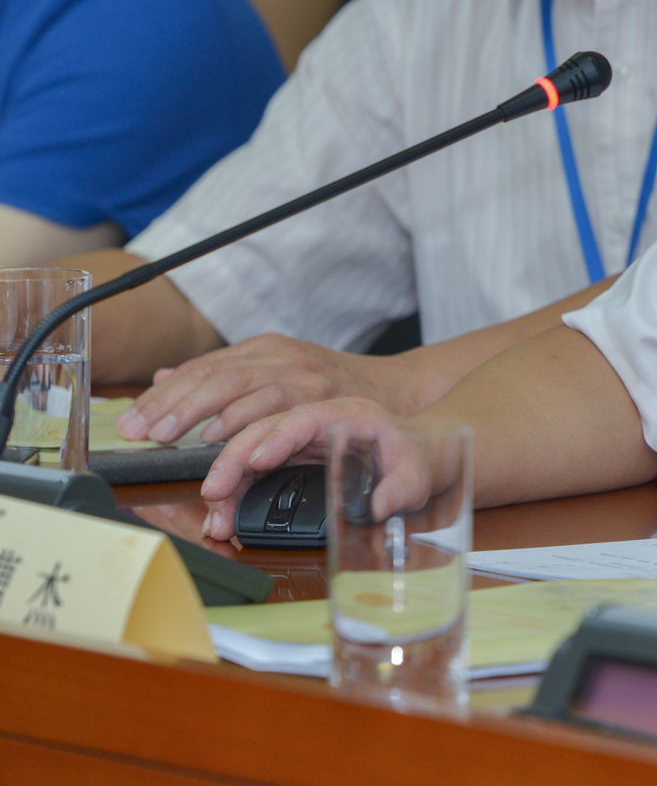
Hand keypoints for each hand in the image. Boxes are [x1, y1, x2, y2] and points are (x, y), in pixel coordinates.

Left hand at [115, 334, 383, 446]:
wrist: (398, 392)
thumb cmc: (334, 392)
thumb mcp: (276, 378)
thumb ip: (224, 380)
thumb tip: (164, 379)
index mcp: (262, 350)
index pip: (200, 368)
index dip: (161, 397)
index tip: (129, 423)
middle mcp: (277, 354)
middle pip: (211, 374)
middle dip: (169, 405)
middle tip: (139, 432)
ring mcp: (300, 369)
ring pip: (235, 384)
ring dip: (195, 411)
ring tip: (166, 435)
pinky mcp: (320, 389)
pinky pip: (272, 402)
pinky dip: (240, 418)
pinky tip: (215, 435)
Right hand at [198, 396, 439, 541]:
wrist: (418, 457)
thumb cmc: (418, 458)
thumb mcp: (419, 473)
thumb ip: (402, 488)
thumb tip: (380, 506)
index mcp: (346, 414)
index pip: (305, 418)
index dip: (278, 437)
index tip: (256, 460)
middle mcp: (314, 423)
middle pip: (264, 432)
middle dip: (234, 462)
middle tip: (214, 494)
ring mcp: (298, 440)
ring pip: (249, 453)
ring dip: (227, 484)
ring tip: (215, 520)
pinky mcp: (288, 459)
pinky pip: (252, 471)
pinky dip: (234, 492)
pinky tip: (222, 516)